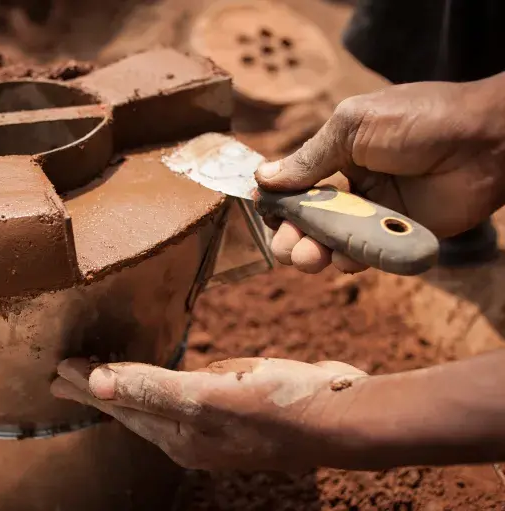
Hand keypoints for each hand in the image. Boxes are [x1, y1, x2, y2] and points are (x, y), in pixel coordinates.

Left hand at [51, 357, 366, 471]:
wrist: (344, 417)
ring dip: (126, 384)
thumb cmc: (280, 408)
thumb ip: (152, 389)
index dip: (87, 386)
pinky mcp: (235, 404)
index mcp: (179, 436)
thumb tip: (96, 384)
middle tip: (63, 373)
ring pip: (156, 399)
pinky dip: (161, 380)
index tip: (57, 368)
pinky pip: (185, 389)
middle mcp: (190, 434)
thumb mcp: (210, 398)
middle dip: (96, 390)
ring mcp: (213, 421)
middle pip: (131, 406)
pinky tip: (160, 374)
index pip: (120, 405)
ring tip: (102, 373)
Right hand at [256, 74, 504, 273]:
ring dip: (313, 253)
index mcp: (336, 155)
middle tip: (284, 249)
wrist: (486, 141)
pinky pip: (365, 254)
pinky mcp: (398, 236)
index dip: (278, 203)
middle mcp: (352, 187)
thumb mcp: (352, 127)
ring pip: (332, 242)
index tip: (266, 214)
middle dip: (290, 237)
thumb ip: (309, 158)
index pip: (295, 186)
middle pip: (307, 221)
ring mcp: (375, 214)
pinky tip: (342, 258)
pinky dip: (350, 259)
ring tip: (306, 259)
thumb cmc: (419, 120)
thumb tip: (262, 178)